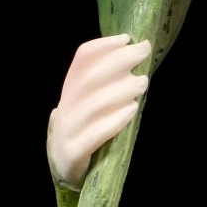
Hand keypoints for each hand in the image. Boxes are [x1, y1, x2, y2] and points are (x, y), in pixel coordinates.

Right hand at [47, 34, 150, 188]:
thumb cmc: (86, 130)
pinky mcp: (75, 152)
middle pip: (89, 78)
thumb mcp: (91, 104)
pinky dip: (115, 119)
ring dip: (121, 89)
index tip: (126, 38)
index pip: (81, 60)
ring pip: (93, 105)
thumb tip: (134, 58)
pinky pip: (95, 134)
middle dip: (118, 61)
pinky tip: (133, 109)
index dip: (103, 46)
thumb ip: (107, 85)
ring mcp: (68, 130)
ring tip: (142, 83)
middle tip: (143, 53)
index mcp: (70, 91)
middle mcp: (66, 107)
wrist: (64, 167)